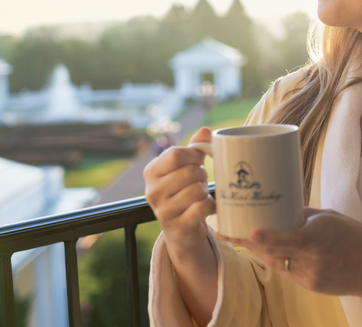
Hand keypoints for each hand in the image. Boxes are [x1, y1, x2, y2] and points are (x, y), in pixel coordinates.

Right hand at [144, 128, 218, 324]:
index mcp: (151, 172)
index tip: (199, 161)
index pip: (176, 154)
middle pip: (189, 172)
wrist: (181, 231)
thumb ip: (194, 148)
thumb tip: (206, 130)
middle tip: (202, 180)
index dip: (194, 155)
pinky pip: (202, 207)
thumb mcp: (183, 169)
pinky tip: (208, 206)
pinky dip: (211, 205)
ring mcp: (163, 210)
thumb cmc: (183, 193)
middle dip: (202, 174)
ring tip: (201, 194)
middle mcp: (152, 191)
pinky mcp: (177, 226)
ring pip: (196, 190)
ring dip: (205, 191)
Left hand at [216, 207, 361, 305]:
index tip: (249, 232)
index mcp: (322, 235)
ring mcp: (311, 274)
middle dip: (248, 241)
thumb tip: (279, 210)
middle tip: (226, 229)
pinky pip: (285, 270)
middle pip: (275, 251)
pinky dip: (273, 258)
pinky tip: (260, 248)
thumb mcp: (332, 217)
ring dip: (256, 249)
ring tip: (235, 236)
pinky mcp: (310, 286)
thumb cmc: (357, 238)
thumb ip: (304, 216)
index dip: (268, 238)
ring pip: (276, 261)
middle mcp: (315, 257)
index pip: (292, 239)